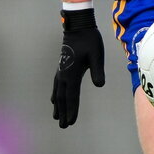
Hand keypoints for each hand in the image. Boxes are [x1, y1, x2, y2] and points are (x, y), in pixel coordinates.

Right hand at [51, 8, 104, 127]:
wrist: (78, 27)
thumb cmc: (90, 40)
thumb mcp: (96, 55)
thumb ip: (97, 70)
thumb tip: (99, 85)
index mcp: (71, 74)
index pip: (72, 97)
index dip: (71, 110)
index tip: (70, 122)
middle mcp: (64, 74)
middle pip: (62, 98)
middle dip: (63, 112)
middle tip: (64, 126)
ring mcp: (61, 71)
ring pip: (58, 93)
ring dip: (58, 106)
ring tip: (56, 117)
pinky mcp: (62, 67)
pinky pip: (56, 85)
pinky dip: (55, 95)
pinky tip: (54, 99)